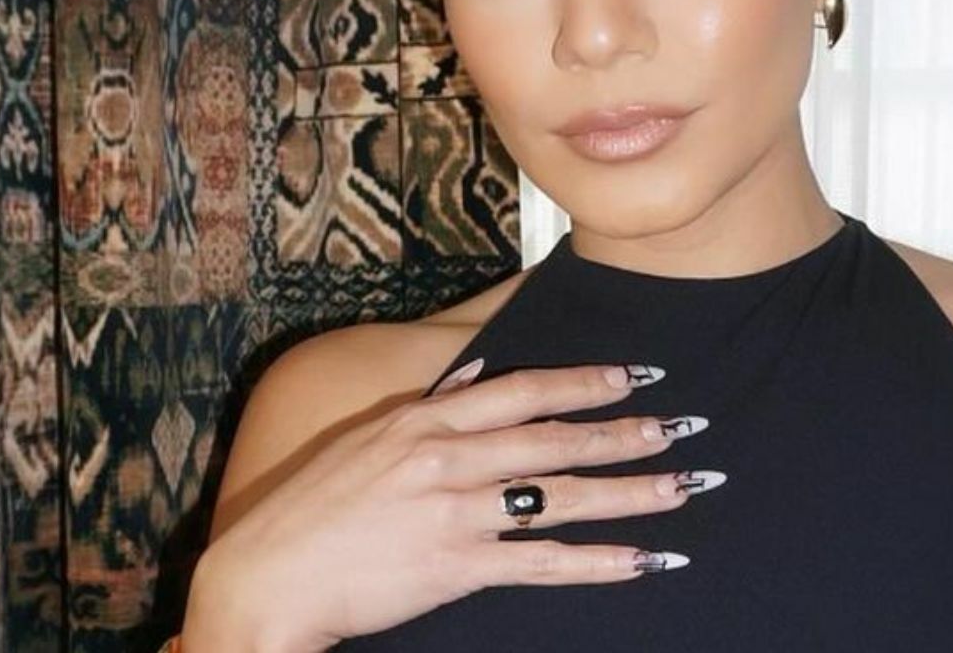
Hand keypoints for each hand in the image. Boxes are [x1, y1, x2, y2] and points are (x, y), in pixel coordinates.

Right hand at [182, 360, 713, 649]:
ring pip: (562, 496)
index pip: (522, 389)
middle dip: (627, 431)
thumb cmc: (308, 511)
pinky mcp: (456, 566)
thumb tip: (469, 378)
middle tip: (685, 425)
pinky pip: (545, 562)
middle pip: (555, 439)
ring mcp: (454, 511)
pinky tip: (646, 559)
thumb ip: (424, 408)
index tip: (635, 374)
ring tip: (685, 486)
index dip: (584, 380)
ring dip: (632, 491)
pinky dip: (602, 561)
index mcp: (424, 417)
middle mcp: (446, 456)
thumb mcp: (363, 439)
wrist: (266, 578)